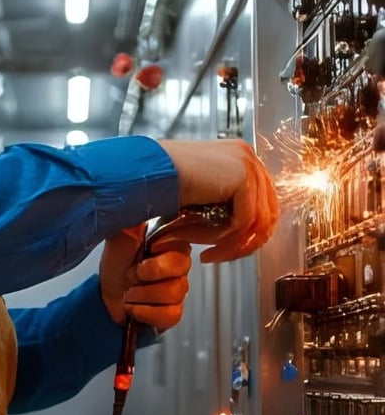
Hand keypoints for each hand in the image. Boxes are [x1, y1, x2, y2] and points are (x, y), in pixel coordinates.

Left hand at [99, 225, 191, 328]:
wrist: (105, 295)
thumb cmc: (116, 264)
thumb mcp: (120, 236)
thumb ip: (134, 219)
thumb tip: (141, 198)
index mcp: (170, 242)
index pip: (183, 243)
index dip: (159, 252)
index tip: (144, 252)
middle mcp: (178, 264)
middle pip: (181, 269)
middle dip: (148, 274)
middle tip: (132, 274)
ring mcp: (178, 288)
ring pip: (175, 293)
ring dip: (142, 295)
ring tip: (130, 292)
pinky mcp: (173, 311)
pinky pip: (172, 314)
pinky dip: (146, 313)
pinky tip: (135, 307)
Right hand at [158, 139, 278, 262]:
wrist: (148, 174)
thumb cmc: (161, 184)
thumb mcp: (200, 198)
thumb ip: (222, 208)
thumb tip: (238, 233)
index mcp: (238, 158)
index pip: (260, 203)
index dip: (247, 233)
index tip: (226, 249)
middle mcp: (246, 156)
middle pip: (266, 213)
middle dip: (244, 243)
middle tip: (221, 257)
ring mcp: (247, 164)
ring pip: (258, 221)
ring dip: (233, 246)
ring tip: (211, 255)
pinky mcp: (242, 176)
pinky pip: (245, 221)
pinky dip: (226, 240)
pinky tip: (206, 246)